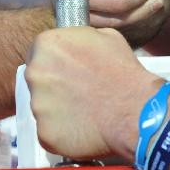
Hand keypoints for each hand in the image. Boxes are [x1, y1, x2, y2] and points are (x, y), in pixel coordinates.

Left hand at [25, 26, 164, 159]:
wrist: (133, 110)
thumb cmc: (122, 73)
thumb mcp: (105, 36)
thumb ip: (79, 38)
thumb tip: (75, 45)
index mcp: (47, 45)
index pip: (39, 51)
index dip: (55, 61)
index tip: (68, 70)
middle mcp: (35, 73)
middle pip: (38, 78)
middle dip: (54, 84)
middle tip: (78, 91)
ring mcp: (37, 105)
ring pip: (43, 106)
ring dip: (58, 108)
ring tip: (84, 109)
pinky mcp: (44, 132)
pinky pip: (49, 131)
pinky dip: (63, 130)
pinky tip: (83, 126)